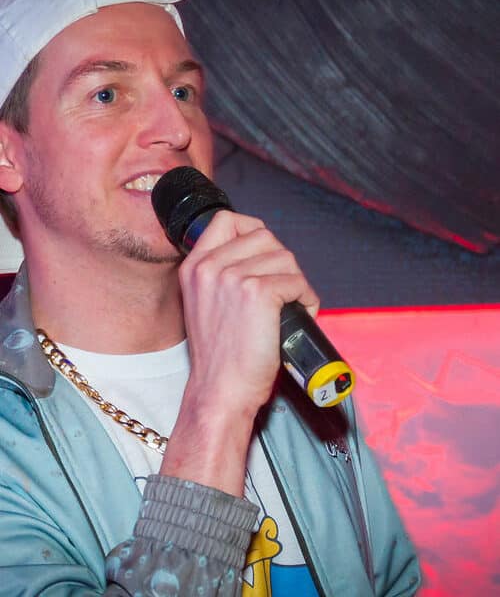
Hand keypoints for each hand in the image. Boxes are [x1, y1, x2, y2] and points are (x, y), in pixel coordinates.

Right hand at [160, 210, 318, 493]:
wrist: (220, 391)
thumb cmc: (221, 357)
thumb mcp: (205, 305)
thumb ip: (221, 276)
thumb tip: (261, 257)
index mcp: (194, 267)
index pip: (225, 220)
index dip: (252, 230)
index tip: (265, 253)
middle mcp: (209, 266)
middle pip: (263, 236)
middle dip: (282, 261)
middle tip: (285, 289)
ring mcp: (232, 277)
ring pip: (285, 257)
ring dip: (297, 281)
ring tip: (294, 305)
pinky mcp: (257, 293)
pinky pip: (296, 281)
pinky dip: (307, 298)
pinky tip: (301, 314)